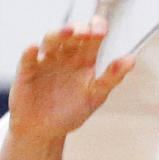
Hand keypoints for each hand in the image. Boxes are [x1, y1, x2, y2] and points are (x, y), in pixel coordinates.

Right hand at [7, 18, 134, 140]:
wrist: (44, 131)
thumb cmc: (70, 112)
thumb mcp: (95, 95)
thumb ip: (112, 77)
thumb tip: (132, 59)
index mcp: (83, 59)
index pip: (91, 37)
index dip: (97, 28)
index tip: (101, 29)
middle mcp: (65, 56)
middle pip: (72, 35)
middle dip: (79, 30)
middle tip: (87, 31)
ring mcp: (45, 61)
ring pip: (51, 41)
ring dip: (59, 34)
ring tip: (68, 32)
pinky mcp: (27, 71)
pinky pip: (28, 58)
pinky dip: (30, 52)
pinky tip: (34, 49)